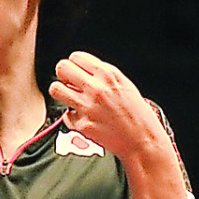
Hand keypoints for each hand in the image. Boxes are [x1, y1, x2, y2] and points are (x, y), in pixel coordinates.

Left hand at [48, 51, 166, 161]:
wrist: (143, 141)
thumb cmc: (138, 115)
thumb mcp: (125, 85)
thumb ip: (103, 76)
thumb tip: (83, 69)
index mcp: (109, 75)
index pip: (76, 57)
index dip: (74, 64)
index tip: (76, 71)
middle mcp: (96, 88)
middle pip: (61, 68)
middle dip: (63, 75)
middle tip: (69, 83)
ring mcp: (87, 106)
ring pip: (56, 89)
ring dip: (61, 93)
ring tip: (70, 98)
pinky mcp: (82, 124)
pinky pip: (66, 115)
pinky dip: (73, 117)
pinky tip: (84, 118)